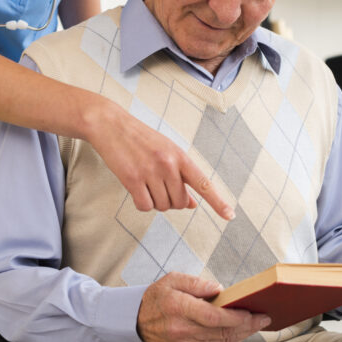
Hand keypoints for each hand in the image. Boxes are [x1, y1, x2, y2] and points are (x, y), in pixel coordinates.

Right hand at [87, 99, 234, 219]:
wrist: (111, 125)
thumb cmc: (140, 139)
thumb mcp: (166, 152)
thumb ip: (181, 177)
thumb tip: (192, 204)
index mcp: (180, 156)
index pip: (204, 183)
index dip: (218, 202)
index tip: (230, 216)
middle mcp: (168, 164)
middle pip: (179, 202)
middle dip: (171, 201)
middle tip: (158, 186)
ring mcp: (150, 171)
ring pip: (162, 206)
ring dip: (155, 201)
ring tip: (145, 182)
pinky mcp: (132, 178)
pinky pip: (145, 206)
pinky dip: (142, 203)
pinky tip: (136, 189)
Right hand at [137, 273, 269, 341]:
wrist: (135, 323)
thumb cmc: (156, 298)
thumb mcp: (173, 280)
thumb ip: (196, 283)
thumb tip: (219, 289)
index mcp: (178, 308)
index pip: (214, 316)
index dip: (235, 316)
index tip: (251, 312)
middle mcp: (181, 331)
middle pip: (222, 332)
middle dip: (247, 326)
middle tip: (263, 319)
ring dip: (241, 336)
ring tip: (254, 326)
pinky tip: (237, 336)